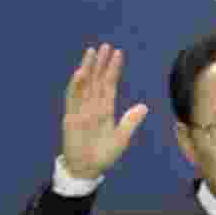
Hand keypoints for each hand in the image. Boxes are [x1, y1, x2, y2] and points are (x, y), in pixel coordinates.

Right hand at [62, 44, 147, 179]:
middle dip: (101, 63)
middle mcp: (93, 106)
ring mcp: (81, 110)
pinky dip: (76, 86)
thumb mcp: (121, 138)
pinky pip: (73, 98)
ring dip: (88, 68)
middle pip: (97, 80)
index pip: (110, 84)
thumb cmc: (103, 154)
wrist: (87, 169)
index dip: (113, 69)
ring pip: (84, 84)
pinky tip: (80, 73)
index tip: (118, 53)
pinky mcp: (71, 117)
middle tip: (105, 46)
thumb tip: (144, 107)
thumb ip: (130, 122)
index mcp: (106, 109)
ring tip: (91, 53)